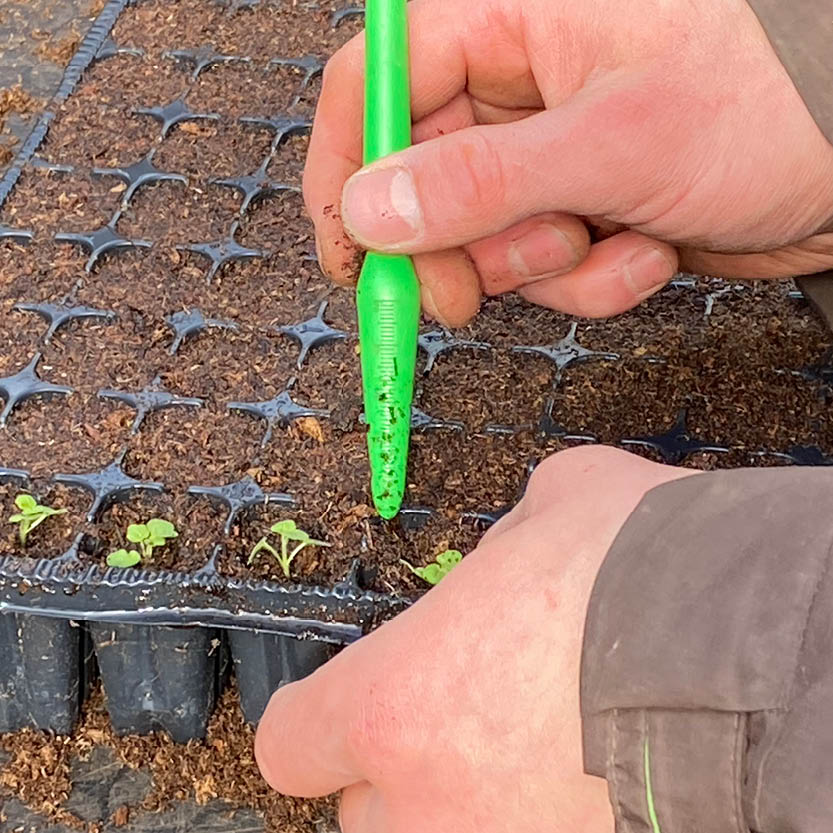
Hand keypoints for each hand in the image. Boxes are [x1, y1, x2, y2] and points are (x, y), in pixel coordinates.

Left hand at [255, 446, 694, 832]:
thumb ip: (503, 546)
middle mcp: (436, 807)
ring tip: (528, 755)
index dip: (315, 720)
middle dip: (400, 773)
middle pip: (368, 818)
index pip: (292, 744)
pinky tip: (593, 774)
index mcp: (399, 703)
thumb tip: (512, 558)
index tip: (336, 704)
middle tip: (456, 726)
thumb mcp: (553, 507)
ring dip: (468, 806)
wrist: (763, 644)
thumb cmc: (644, 561)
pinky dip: (543, 816)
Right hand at [305, 0, 832, 325]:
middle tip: (462, 294)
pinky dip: (590, 282)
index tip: (346, 249)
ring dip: (539, 266)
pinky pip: (543, 270)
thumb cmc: (778, 102)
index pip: (376, 83)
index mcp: (513, 19)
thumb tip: (373, 209)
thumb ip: (482, 179)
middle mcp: (521, 88)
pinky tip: (645, 251)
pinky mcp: (580, 212)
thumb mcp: (615, 139)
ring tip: (604, 240)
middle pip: (421, 179)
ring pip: (483, 238)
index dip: (347, 167)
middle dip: (451, 248)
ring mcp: (550, 158)